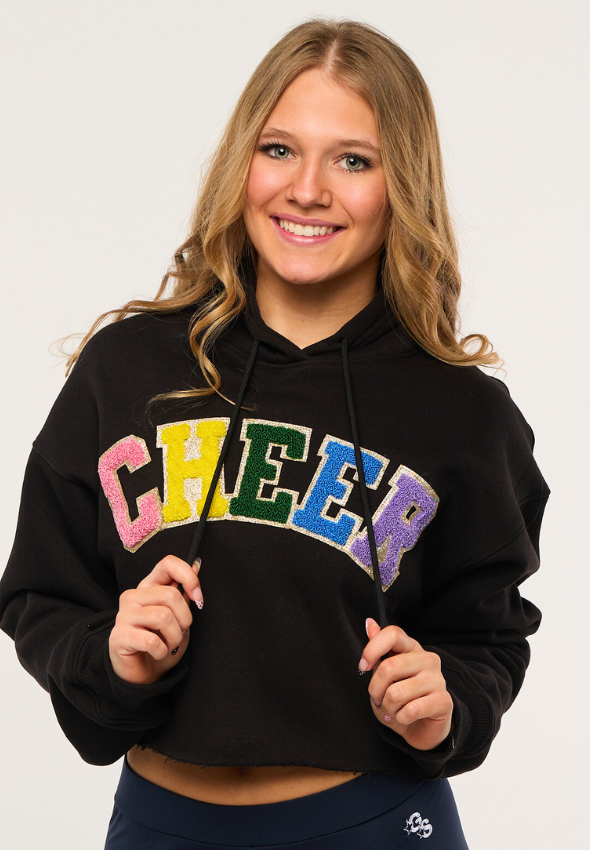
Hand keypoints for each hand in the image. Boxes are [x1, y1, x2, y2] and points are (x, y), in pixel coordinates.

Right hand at [109, 554, 202, 684]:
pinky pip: (152, 641)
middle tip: (179, 632)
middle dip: (185, 619)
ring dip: (174, 637)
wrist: (141, 674)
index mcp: (148, 587)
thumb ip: (183, 593)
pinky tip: (158, 653)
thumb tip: (196, 566)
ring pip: (163, 617)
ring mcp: (124, 615)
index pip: (168, 564)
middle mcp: (133, 596)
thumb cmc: (161, 642)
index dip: (188, 577)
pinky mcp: (119, 636)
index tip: (197, 597)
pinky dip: (162, 651)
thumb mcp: (178, 616)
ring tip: (169, 644)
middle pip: (171, 595)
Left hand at [360, 618, 453, 750]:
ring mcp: (438, 679)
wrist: (422, 728)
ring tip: (394, 710)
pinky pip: (410, 710)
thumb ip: (378, 650)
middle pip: (389, 667)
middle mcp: (427, 659)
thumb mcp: (384, 676)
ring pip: (396, 693)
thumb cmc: (401, 699)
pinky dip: (401, 718)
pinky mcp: (443, 701)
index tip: (363, 667)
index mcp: (412, 647)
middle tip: (379, 699)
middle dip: (375, 690)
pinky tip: (405, 717)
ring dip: (388, 708)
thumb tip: (369, 622)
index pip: (392, 634)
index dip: (372, 649)